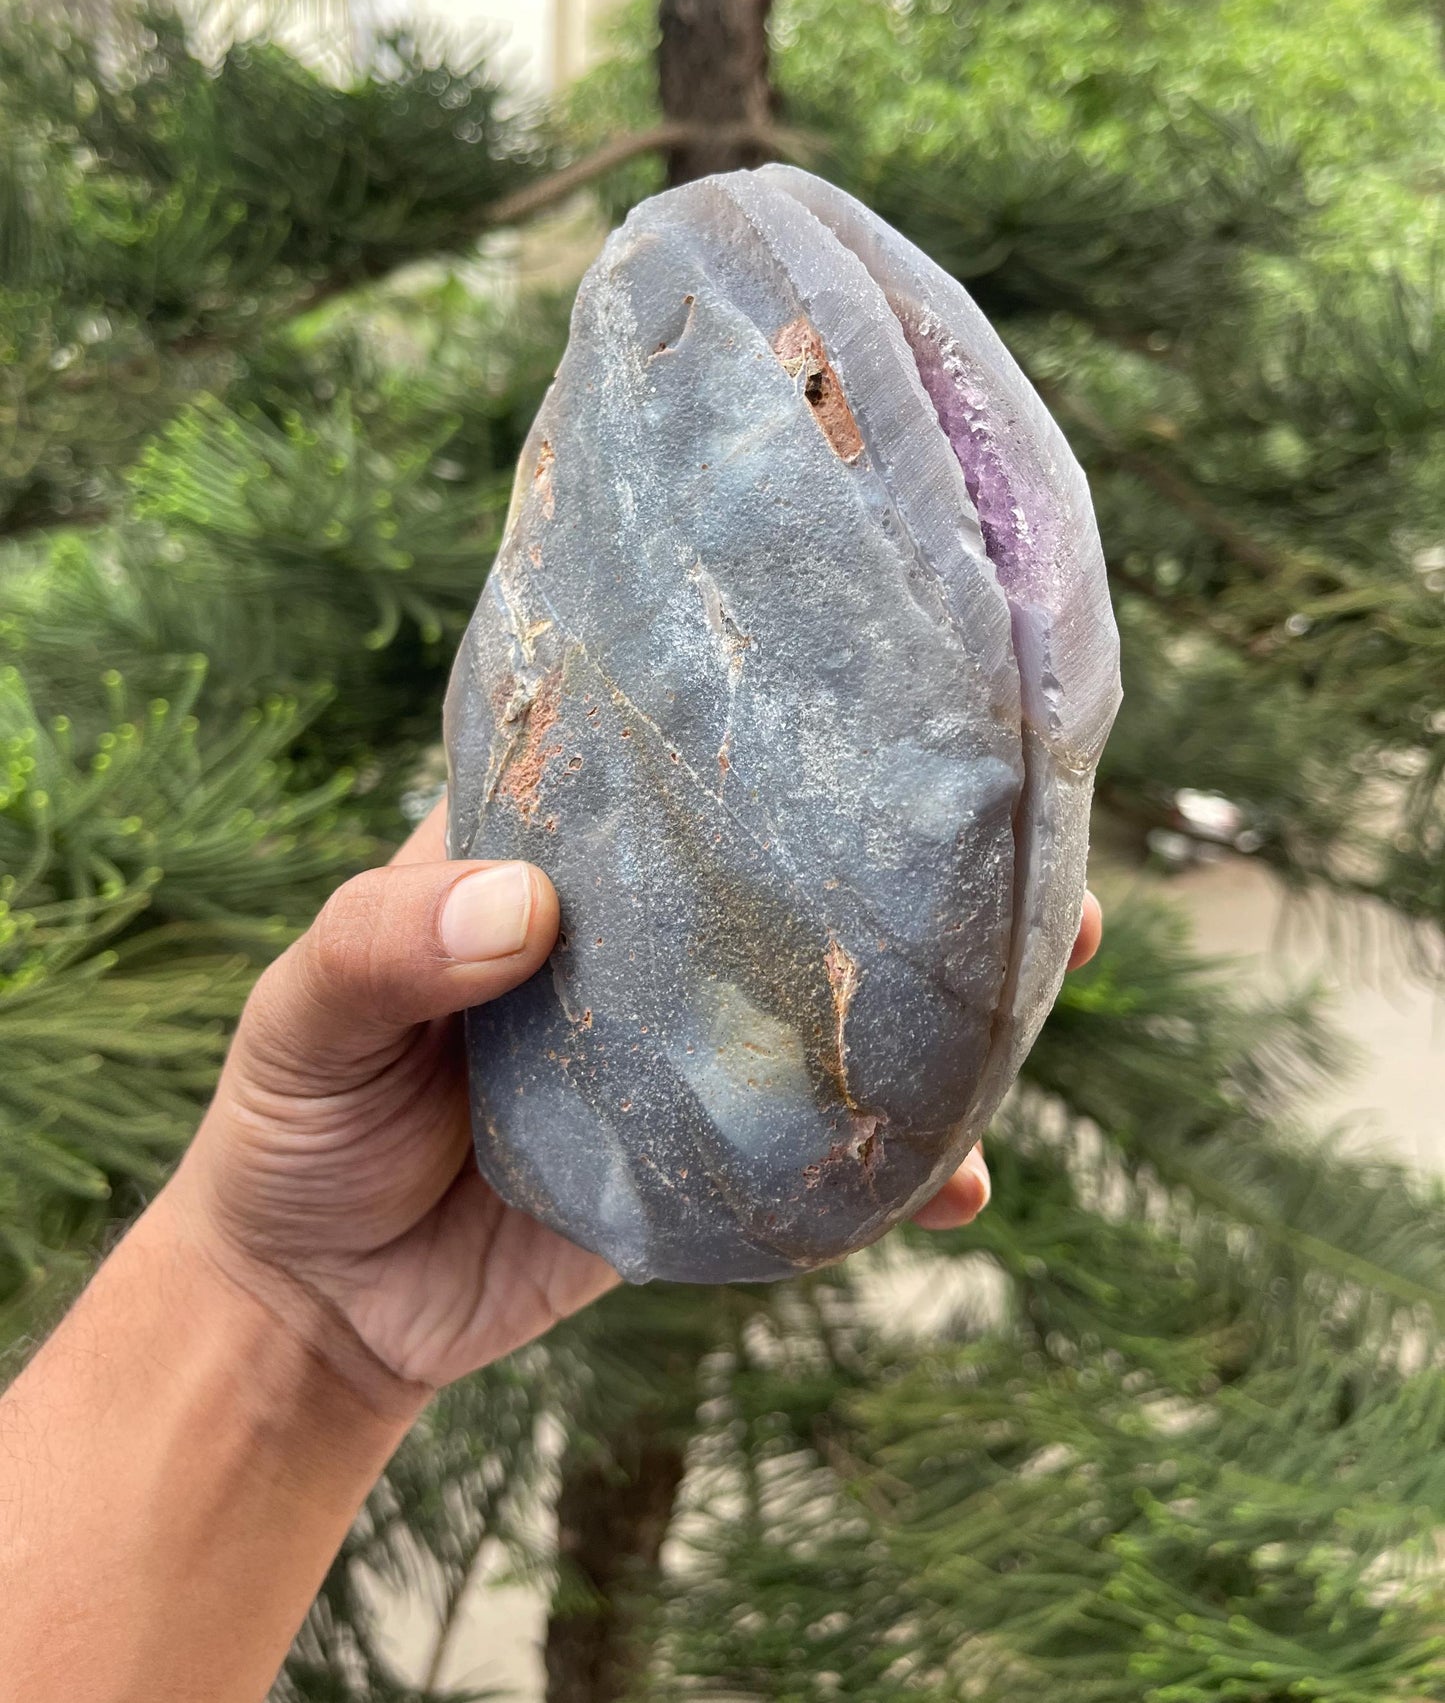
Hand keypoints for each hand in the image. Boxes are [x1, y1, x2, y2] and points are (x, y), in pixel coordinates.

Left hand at [170, 798, 1102, 1414]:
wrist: (319, 1301)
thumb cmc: (299, 1116)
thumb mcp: (308, 1011)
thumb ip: (387, 947)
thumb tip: (526, 909)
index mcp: (557, 861)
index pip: (679, 770)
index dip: (776, 724)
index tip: (886, 683)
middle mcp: (642, 945)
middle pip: (795, 881)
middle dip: (910, 855)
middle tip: (1031, 828)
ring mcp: (686, 1057)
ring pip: (831, 1008)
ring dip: (939, 1000)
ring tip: (1053, 963)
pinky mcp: (707, 1172)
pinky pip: (818, 1162)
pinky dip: (893, 1175)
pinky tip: (959, 1189)